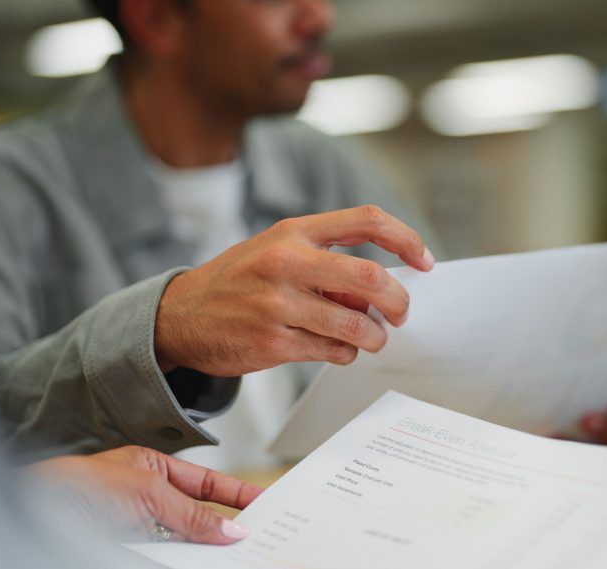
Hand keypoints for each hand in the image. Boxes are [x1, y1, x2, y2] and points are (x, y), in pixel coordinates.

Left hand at [27, 446, 262, 544]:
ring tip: (232, 557)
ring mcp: (135, 529)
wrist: (31, 515)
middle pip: (196, 517)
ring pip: (182, 544)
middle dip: (223, 528)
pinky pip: (165, 559)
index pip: (204, 483)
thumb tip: (230, 529)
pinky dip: (183, 561)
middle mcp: (144, 500)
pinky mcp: (127, 552)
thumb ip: (192, 514)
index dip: (235, 494)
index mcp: (151, 469)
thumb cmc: (76, 487)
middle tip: (254, 539)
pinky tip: (200, 564)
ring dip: (204, 551)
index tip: (263, 505)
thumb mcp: (148, 493)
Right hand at [154, 206, 434, 375]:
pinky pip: (333, 351)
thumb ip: (328, 264)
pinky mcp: (273, 342)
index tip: (425, 260)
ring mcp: (278, 304)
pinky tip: (336, 348)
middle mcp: (286, 261)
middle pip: (370, 278)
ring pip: (356, 324)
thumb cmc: (240, 281)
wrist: (181, 316)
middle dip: (398, 301)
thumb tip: (378, 293)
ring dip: (374, 336)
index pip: (367, 220)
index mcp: (294, 231)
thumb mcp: (278, 252)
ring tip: (370, 338)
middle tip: (401, 314)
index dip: (406, 239)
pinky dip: (345, 353)